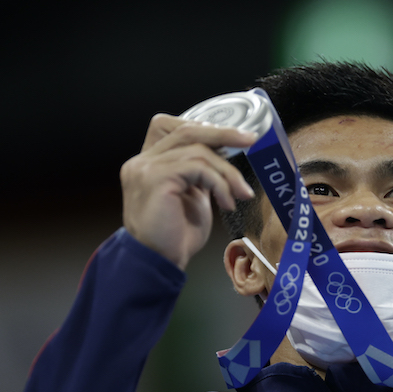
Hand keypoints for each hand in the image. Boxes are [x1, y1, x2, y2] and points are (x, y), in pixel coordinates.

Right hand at [121, 114, 257, 269]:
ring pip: (198, 151)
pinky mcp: (155, 179)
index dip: (204, 128)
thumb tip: (224, 157)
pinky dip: (220, 183)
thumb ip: (200, 174)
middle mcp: (142, 161)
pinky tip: (227, 203)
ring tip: (241, 194)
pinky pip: (198, 168)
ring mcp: (145, 168)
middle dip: (223, 134)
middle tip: (250, 140)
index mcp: (148, 163)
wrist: (159, 263)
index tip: (233, 137)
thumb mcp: (192, 197)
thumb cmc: (174, 237)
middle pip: (187, 131)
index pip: (173, 127)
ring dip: (227, 172)